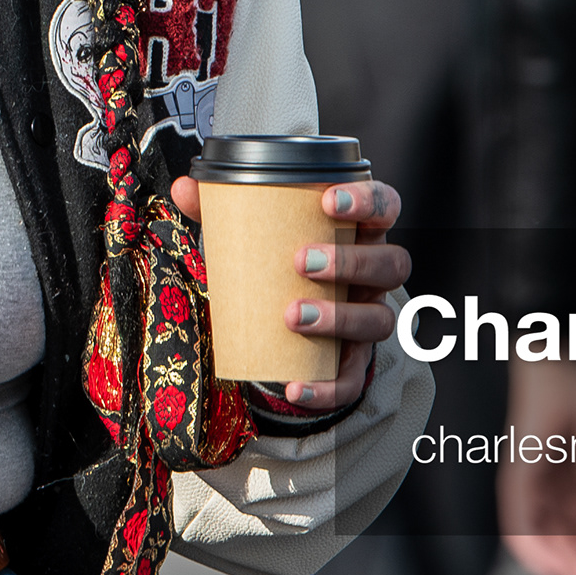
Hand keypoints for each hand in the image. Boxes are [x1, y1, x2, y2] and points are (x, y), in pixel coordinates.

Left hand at [170, 173, 407, 417]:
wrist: (278, 320)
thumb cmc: (276, 262)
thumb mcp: (251, 232)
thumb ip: (220, 207)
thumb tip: (183, 187)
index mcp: (360, 231)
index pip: (385, 206)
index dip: (368, 200)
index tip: (328, 201)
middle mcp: (374, 274)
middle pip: (392, 263)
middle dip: (351, 261)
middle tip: (301, 262)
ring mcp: (368, 317)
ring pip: (379, 319)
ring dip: (341, 318)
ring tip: (292, 316)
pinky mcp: (353, 361)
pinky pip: (353, 380)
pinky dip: (327, 388)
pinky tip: (295, 387)